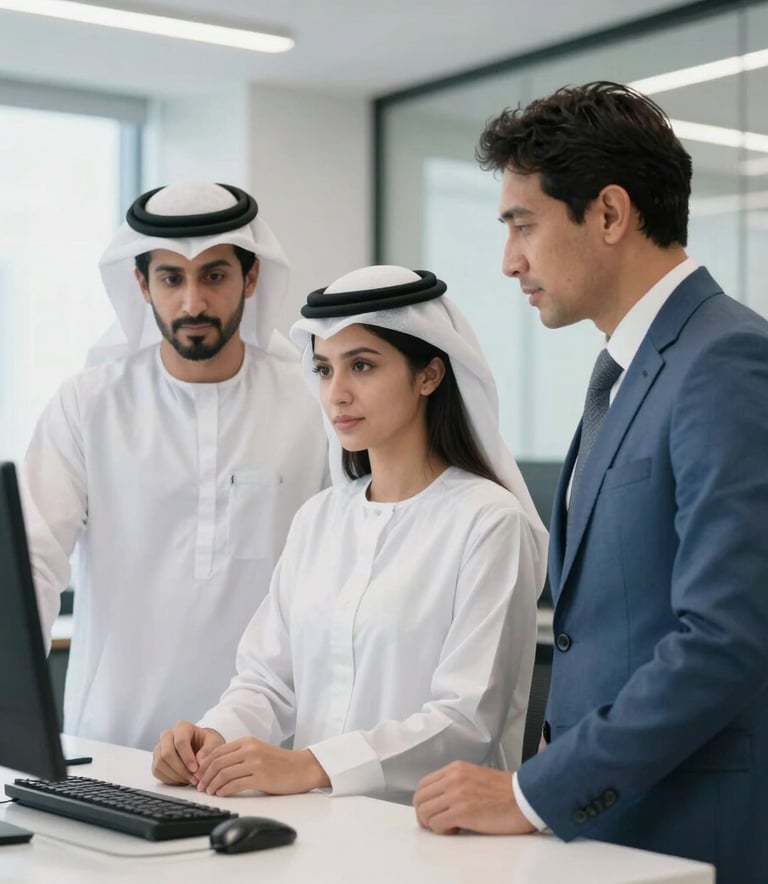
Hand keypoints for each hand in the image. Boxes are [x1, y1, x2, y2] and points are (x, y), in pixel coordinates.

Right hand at [152, 721, 223, 785]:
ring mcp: (160, 748)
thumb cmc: (207, 744)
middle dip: (180, 769)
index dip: (187, 757)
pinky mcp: (156, 760)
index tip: (196, 769)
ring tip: (190, 780)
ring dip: (176, 776)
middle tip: (193, 778)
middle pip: (166, 753)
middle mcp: (168, 735)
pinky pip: (157, 771)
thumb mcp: (214, 742)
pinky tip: (182, 780)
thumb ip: (210, 749)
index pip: (180, 741)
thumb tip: (200, 760)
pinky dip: (170, 779)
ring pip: (160, 763)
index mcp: (182, 727)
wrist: (200, 749)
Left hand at [196, 737, 330, 796]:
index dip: (204, 765)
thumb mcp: (258, 751)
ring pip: (224, 773)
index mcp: (248, 741)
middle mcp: (250, 749)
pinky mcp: (262, 777)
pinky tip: (220, 794)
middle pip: (218, 762)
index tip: (199, 775)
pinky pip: (235, 784)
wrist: (303, 767)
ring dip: (212, 785)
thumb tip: (216, 767)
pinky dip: (224, 790)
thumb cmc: (280, 763)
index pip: (218, 751)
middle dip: (205, 776)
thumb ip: (240, 755)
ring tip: (209, 792)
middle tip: (200, 787)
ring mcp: (256, 763)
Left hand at [413, 762, 535, 834]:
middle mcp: (452, 778)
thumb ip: (456, 782)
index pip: (423, 784)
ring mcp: (456, 794)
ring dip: (432, 824)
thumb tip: (441, 799)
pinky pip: (436, 824)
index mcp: (455, 768)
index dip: (423, 802)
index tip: (432, 812)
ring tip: (449, 826)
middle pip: (420, 798)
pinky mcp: (462, 811)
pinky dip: (442, 830)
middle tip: (437, 823)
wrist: (525, 798)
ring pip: (425, 812)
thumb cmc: (505, 792)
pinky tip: (456, 829)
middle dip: (424, 815)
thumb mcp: (475, 776)